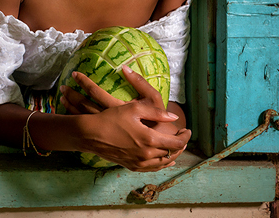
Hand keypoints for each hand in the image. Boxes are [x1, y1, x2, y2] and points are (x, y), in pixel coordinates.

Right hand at [67, 66, 190, 170]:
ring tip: (175, 146)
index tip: (187, 130)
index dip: (185, 136)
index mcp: (150, 139)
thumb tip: (174, 117)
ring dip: (172, 154)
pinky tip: (163, 160)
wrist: (91, 134)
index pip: (177, 142)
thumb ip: (156, 112)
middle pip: (172, 153)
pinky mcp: (132, 166)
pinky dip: (161, 164)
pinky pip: (152, 169)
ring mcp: (139, 162)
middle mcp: (147, 154)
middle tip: (182, 136)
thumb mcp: (134, 108)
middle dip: (180, 145)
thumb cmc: (112, 118)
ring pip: (164, 163)